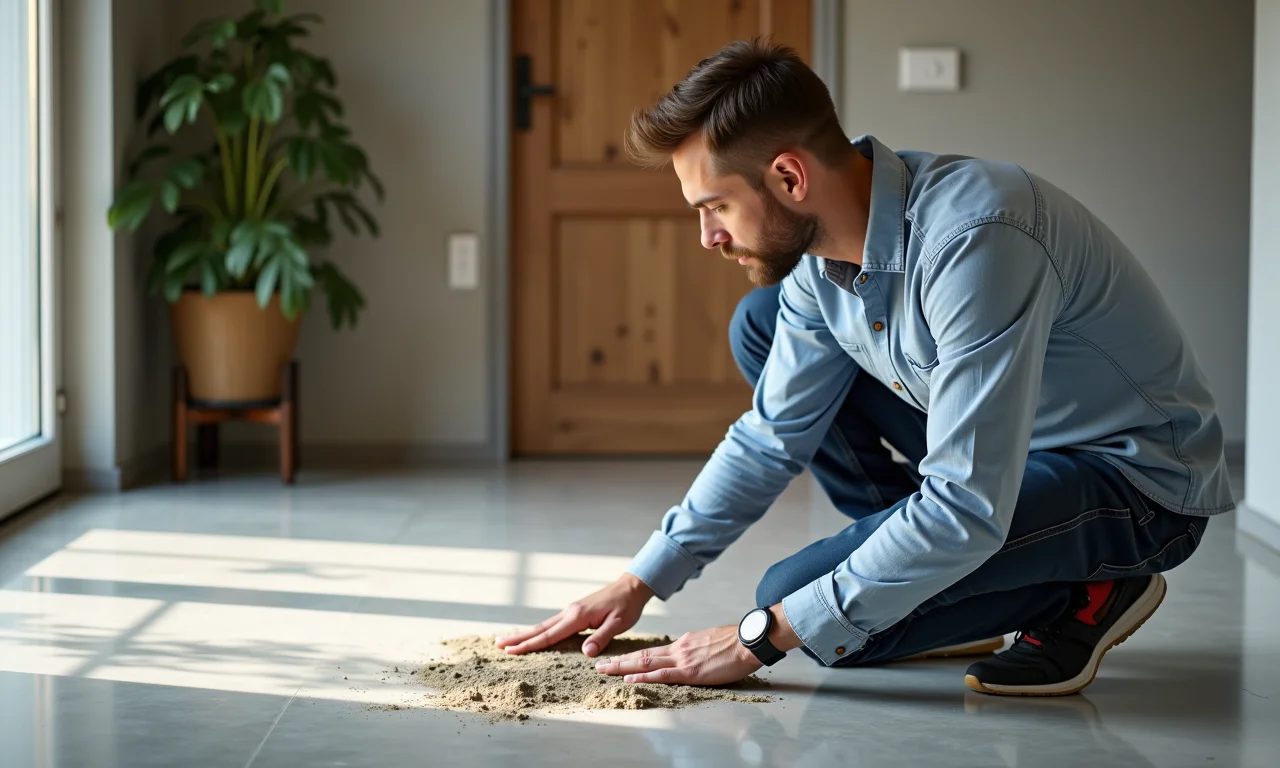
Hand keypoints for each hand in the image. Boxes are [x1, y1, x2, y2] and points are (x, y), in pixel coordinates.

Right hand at [495, 573, 654, 656]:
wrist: (631, 587)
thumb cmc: (626, 607)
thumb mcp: (618, 624)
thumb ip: (602, 638)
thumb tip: (586, 653)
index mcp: (578, 616)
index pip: (550, 634)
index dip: (530, 644)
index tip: (512, 651)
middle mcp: (570, 612)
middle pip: (540, 628)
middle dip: (519, 638)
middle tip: (498, 645)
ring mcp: (571, 611)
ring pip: (544, 625)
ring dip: (526, 634)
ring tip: (508, 641)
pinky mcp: (575, 612)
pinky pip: (553, 624)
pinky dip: (539, 631)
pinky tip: (534, 636)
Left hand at [594, 625, 762, 686]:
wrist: (748, 641)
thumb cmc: (735, 643)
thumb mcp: (708, 641)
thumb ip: (694, 648)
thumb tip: (688, 655)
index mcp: (683, 644)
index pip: (652, 652)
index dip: (633, 657)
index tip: (618, 661)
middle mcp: (678, 649)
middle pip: (643, 656)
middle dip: (619, 661)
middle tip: (600, 665)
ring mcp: (683, 659)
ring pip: (646, 663)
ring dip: (623, 667)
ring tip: (605, 671)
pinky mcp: (691, 671)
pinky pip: (662, 674)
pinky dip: (643, 677)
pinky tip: (630, 679)